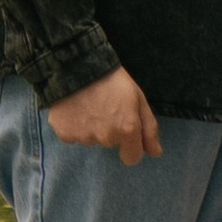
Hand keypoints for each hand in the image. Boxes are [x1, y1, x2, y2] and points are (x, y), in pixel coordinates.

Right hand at [47, 66, 163, 162]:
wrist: (76, 64)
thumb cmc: (111, 78)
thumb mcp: (137, 97)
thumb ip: (149, 128)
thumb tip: (156, 153)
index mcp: (127, 129)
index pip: (132, 158)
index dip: (130, 145)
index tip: (124, 130)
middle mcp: (106, 138)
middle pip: (110, 143)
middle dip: (110, 130)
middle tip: (105, 106)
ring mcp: (84, 137)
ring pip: (92, 139)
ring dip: (92, 126)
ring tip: (89, 103)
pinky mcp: (65, 134)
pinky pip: (73, 135)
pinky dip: (74, 125)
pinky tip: (74, 107)